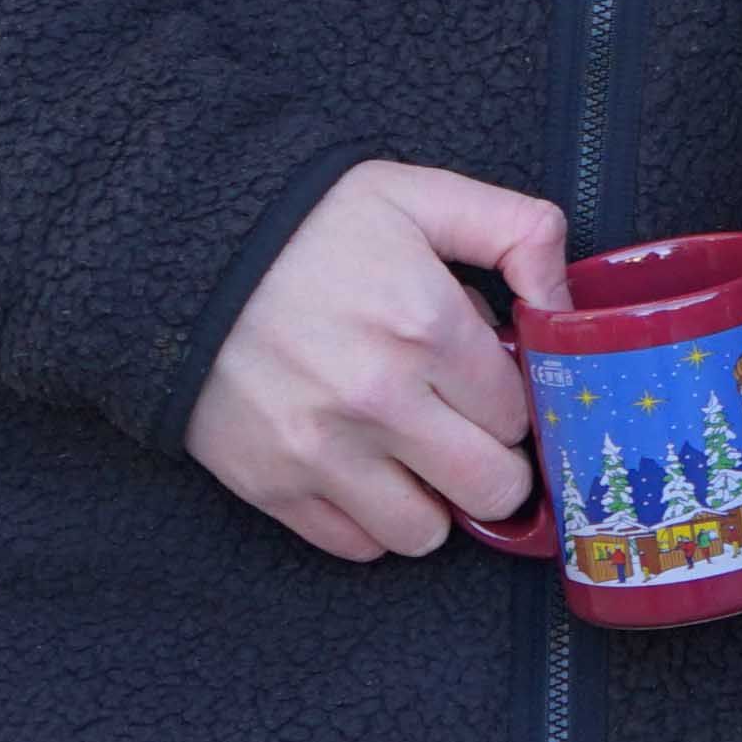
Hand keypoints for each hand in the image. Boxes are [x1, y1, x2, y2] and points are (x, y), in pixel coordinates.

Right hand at [182, 158, 568, 563]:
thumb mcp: (418, 195)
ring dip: (433, 501)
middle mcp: (380, 400)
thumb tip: (567, 303)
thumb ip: (516, 232)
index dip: (510, 398)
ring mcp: (322, 452)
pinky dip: (370, 520)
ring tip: (415, 455)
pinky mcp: (271, 486)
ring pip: (427, 532)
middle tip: (468, 431)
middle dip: (493, 462)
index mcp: (426, 325)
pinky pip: (355, 546)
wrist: (174, 257)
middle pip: (492, 486)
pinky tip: (364, 471)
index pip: (518, 410)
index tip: (487, 384)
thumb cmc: (306, 225)